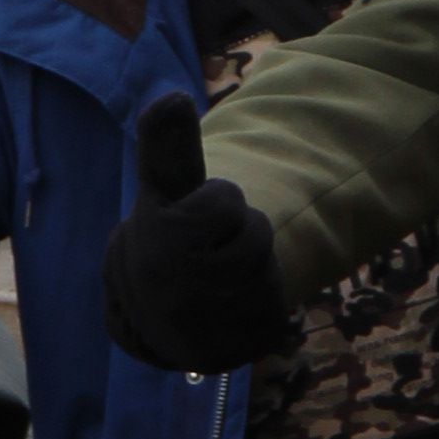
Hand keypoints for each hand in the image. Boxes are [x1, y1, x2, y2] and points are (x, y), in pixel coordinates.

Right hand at [102, 96, 296, 371]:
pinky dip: (262, 298)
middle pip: (254, 230)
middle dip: (236, 230)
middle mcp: (183, 289)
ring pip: (267, 263)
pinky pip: (278, 303)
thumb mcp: (160, 194)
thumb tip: (172, 96)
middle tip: (207, 248)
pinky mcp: (248, 343)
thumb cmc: (161, 242)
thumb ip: (168, 149)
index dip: (217, 202)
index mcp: (162, 243)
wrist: (160, 325)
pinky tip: (236, 304)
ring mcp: (215, 322)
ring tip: (220, 276)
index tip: (196, 216)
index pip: (224, 202)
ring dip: (251, 262)